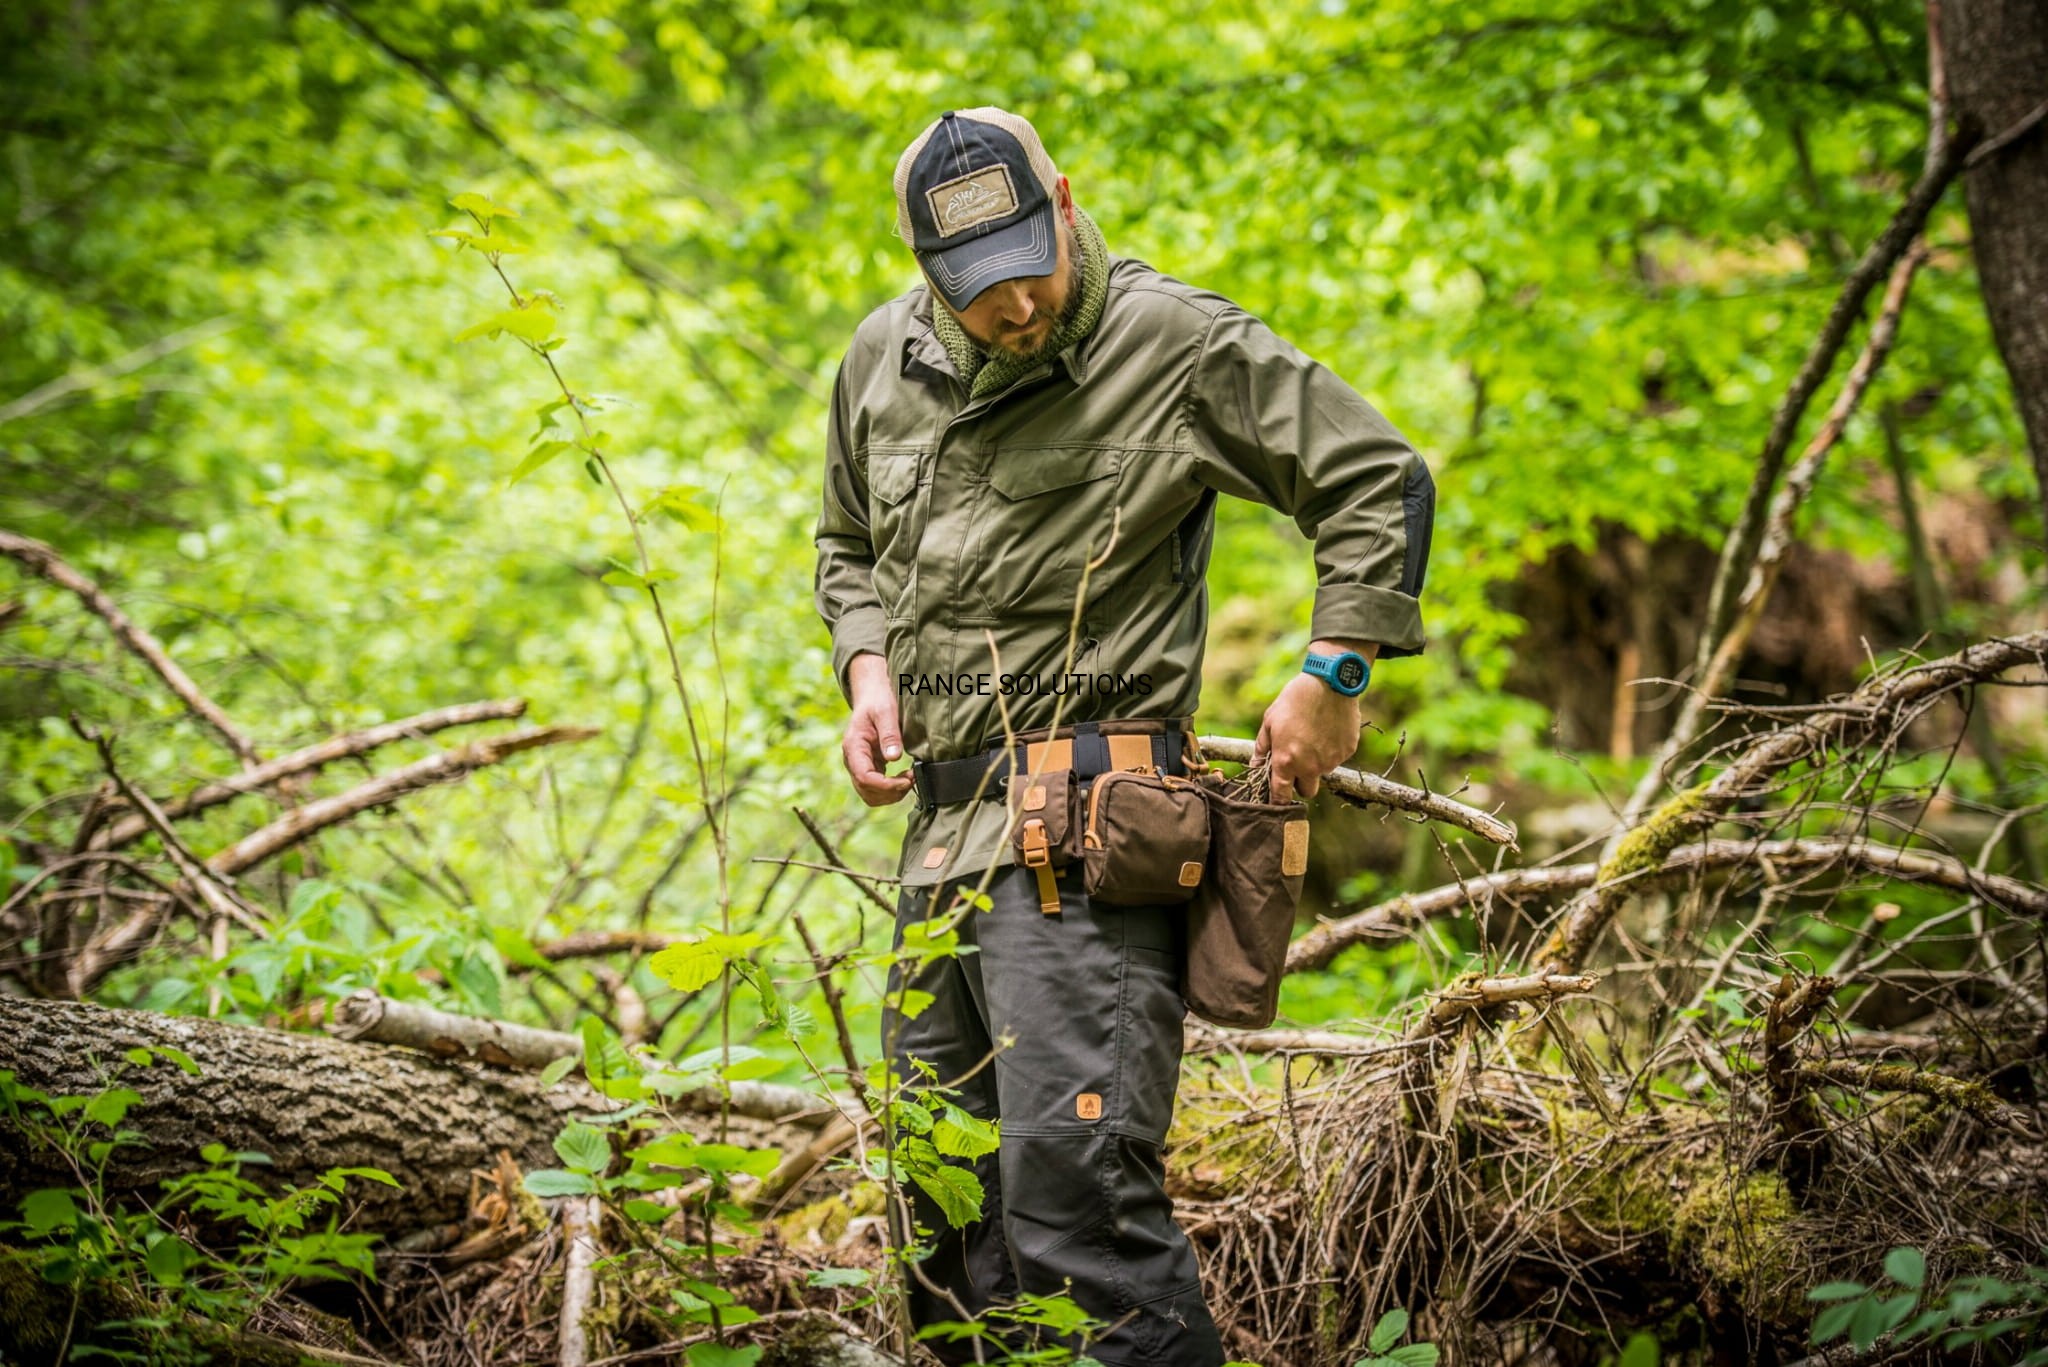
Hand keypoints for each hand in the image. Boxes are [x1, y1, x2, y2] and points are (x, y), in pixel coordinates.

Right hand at [840, 653, 912, 805]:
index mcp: (853, 747)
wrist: (872, 697)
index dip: (886, 785)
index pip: (864, 777)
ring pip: (870, 795)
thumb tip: (894, 757)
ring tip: (910, 779)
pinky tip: (905, 778)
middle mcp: (853, 760)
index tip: (908, 780)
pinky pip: (876, 790)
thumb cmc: (878, 701)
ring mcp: (859, 766)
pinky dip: (891, 791)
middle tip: (912, 779)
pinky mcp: (869, 768)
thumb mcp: (885, 712)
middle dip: (891, 792)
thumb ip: (889, 734)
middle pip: (867, 791)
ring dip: (891, 795)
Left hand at [1254, 641, 1375, 800]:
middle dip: (1301, 783)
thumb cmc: (1295, 700)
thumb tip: (1254, 765)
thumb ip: (1262, 749)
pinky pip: (1337, 758)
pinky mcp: (1347, 751)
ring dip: (1316, 763)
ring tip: (1313, 736)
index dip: (1278, 801)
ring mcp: (1331, 761)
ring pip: (1323, 773)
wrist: (1329, 683)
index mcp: (1287, 761)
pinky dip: (1331, 750)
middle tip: (1297, 763)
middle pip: (1307, 791)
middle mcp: (1310, 767)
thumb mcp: (1270, 722)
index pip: (1281, 796)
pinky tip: (1327, 729)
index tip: (1278, 799)